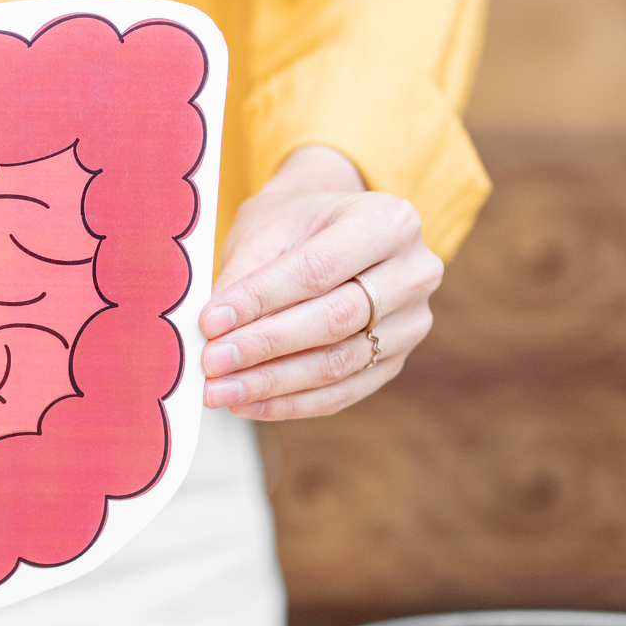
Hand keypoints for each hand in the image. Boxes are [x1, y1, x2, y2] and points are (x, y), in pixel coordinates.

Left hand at [199, 145, 443, 419]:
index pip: (317, 269)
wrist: (331, 232)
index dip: (260, 300)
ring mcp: (411, 322)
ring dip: (272, 384)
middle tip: (212, 362)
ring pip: (338, 364)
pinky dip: (289, 403)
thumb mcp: (267, 227)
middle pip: (334, 320)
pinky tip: (246, 404)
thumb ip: (243, 274)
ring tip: (219, 390)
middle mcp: (414, 272)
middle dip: (264, 346)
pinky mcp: (395, 361)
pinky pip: (341, 393)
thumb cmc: (296, 225)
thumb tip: (212, 332)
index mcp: (388, 221)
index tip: (211, 322)